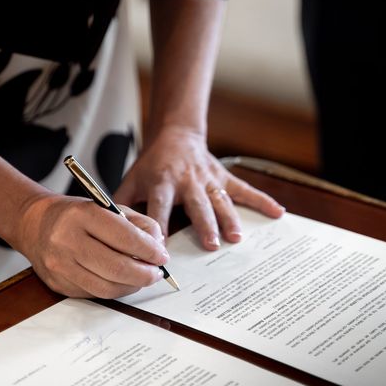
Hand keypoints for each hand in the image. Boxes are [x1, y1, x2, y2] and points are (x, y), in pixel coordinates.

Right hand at [17, 195, 167, 297]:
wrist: (35, 224)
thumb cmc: (75, 215)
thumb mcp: (107, 207)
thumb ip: (138, 224)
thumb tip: (158, 247)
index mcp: (82, 215)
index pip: (124, 237)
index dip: (149, 251)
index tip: (162, 256)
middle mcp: (67, 240)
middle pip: (117, 268)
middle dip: (144, 274)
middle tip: (156, 273)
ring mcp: (60, 265)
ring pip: (107, 287)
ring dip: (132, 286)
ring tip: (142, 278)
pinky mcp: (58, 284)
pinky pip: (95, 294)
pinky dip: (115, 290)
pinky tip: (121, 281)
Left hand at [114, 126, 284, 249]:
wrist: (175, 136)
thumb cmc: (151, 166)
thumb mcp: (131, 180)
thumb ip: (120, 205)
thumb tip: (107, 233)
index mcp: (160, 182)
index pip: (158, 206)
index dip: (160, 226)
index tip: (161, 248)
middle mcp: (186, 181)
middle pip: (196, 204)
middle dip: (204, 224)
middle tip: (212, 245)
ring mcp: (208, 179)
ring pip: (221, 200)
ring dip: (230, 218)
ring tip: (237, 238)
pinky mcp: (224, 177)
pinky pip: (245, 190)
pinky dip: (262, 201)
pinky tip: (277, 213)